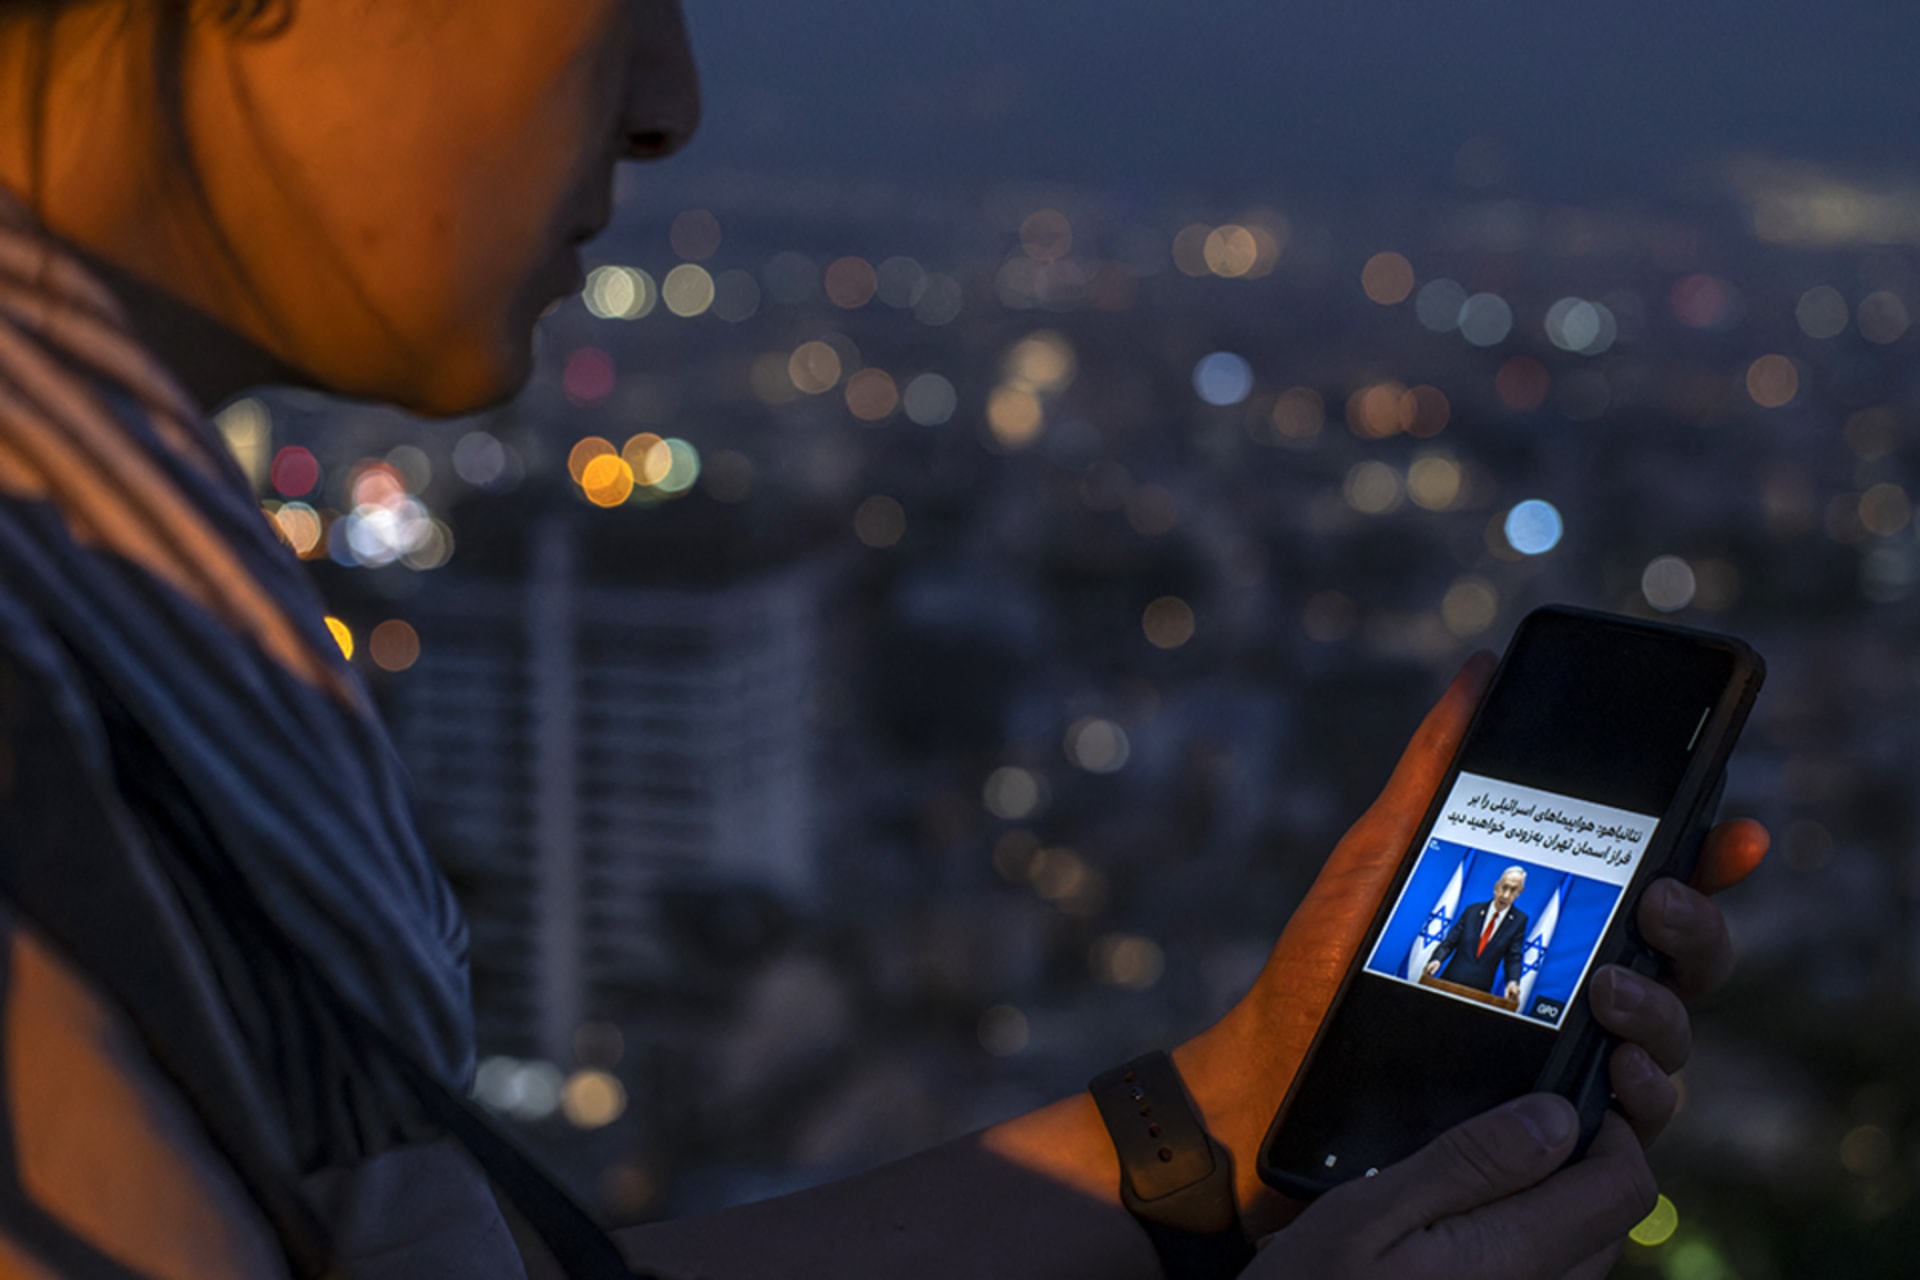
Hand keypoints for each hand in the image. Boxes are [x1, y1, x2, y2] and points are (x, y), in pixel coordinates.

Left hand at [1171, 653, 1769, 1236]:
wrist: (1270, 1071)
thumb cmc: (1326, 961)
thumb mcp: (1380, 855)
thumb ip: (1435, 772)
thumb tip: (1478, 673)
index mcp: (1559, 923)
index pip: (1662, 887)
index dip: (1713, 859)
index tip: (1734, 831)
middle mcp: (1581, 992)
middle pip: (1689, 962)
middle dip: (1696, 927)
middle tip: (1655, 901)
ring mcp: (1571, 1065)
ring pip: (1672, 1047)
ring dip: (1664, 1015)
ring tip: (1611, 992)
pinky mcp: (1550, 1137)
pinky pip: (1631, 1134)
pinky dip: (1639, 1104)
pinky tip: (1612, 1076)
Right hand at [1246, 1097, 1653, 1279]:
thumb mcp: (1369, 1215)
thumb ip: (1468, 1165)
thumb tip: (1557, 1116)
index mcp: (1515, 1259)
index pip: (1624, 1187)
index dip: (1609, 1126)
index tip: (1557, 1091)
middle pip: (1608, 1218)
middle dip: (1579, 1160)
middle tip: (1508, 1120)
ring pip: (1580, 1251)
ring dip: (1551, 1201)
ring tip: (1476, 1169)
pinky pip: (1543, 1277)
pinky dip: (1523, 1237)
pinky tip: (1459, 1226)